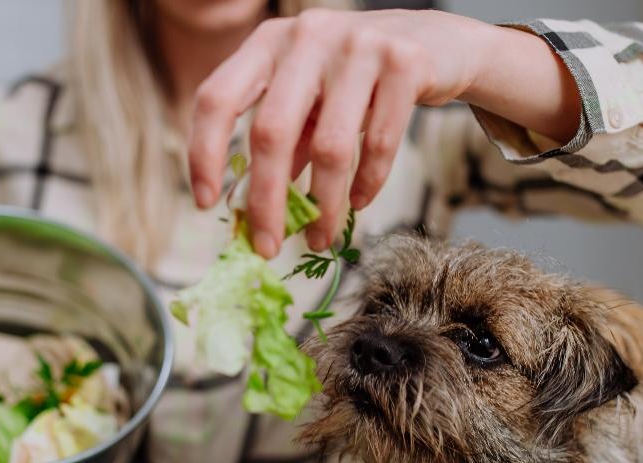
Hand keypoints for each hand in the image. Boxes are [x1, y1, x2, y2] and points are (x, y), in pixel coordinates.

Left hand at [188, 8, 581, 257]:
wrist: (437, 43)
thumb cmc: (357, 79)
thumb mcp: (310, 101)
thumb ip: (281, 140)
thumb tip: (252, 209)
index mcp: (268, 42)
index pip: (217, 98)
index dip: (205, 153)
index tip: (207, 204)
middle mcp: (307, 35)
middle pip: (271, 132)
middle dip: (266, 201)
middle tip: (267, 247)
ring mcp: (358, 45)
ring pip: (329, 146)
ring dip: (322, 206)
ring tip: (321, 238)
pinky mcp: (405, 63)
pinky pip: (381, 143)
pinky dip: (367, 184)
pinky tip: (359, 203)